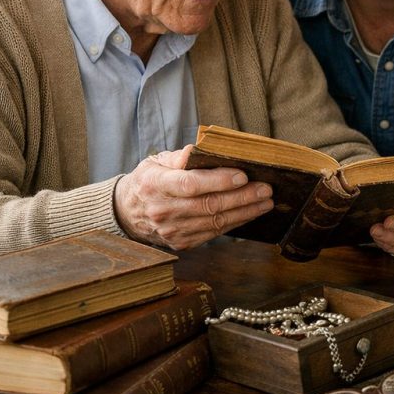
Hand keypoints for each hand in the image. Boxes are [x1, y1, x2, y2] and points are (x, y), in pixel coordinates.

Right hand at [113, 146, 273, 250]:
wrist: (128, 212)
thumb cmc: (149, 181)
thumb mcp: (156, 162)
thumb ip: (178, 157)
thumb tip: (195, 150)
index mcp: (155, 185)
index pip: (190, 184)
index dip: (218, 181)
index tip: (242, 175)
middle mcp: (163, 210)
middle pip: (209, 205)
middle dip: (242, 197)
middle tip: (265, 189)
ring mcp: (172, 230)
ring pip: (215, 222)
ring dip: (245, 212)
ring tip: (265, 201)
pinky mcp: (181, 243)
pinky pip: (214, 233)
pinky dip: (235, 223)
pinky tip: (250, 213)